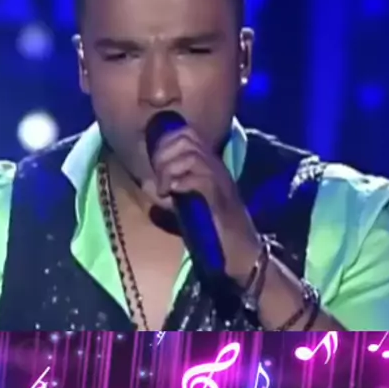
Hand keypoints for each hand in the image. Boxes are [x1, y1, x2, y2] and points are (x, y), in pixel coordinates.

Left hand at [150, 125, 261, 286]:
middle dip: (164, 154)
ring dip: (170, 169)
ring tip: (163, 189)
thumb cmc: (213, 231)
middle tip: (159, 179)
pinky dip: (181, 183)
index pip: (187, 133)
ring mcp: (220, 182)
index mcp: (209, 165)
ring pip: (191, 155)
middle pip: (187, 139)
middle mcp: (216, 167)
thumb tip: (146, 184)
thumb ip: (172, 190)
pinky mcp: (220, 200)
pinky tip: (172, 195)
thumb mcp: (187, 204)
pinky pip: (200, 179)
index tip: (155, 165)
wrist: (241, 254)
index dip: (165, 142)